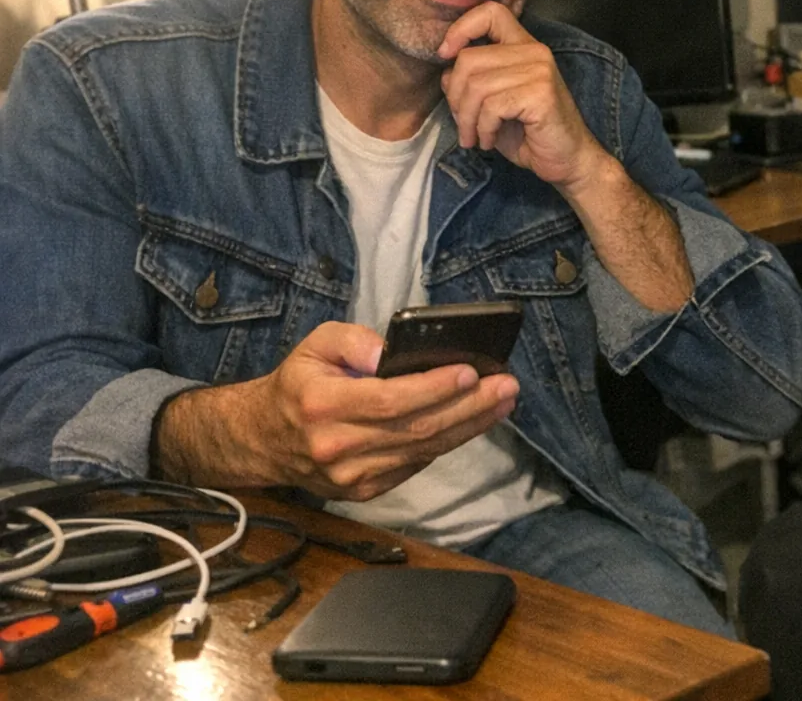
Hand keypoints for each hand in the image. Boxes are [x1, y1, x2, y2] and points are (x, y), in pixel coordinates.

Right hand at [162, 321, 519, 500]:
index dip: (435, 387)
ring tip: (502, 403)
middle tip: (507, 387)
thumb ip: (352, 340)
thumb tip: (389, 353)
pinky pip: (415, 465)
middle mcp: (336, 446)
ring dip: (469, 427)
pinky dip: (446, 443)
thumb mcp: (315, 344)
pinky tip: (472, 422)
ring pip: (423, 451)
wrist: (262, 439)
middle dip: (470, 407)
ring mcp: (350, 476)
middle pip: (416, 429)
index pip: (390, 399)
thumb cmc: (299, 383)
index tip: (472, 371)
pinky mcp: (363, 491)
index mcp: (322, 406)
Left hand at [437, 1, 608, 189]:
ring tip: (474, 138)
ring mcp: (540, 70)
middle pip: (470, 58)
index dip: (461, 28)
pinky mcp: (541, 93)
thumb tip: (447, 74)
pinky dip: (483, 129)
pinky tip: (489, 141)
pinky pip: (492, 106)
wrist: (567, 161)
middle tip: (463, 125)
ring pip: (477, 86)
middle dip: (456, 97)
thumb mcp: (491, 106)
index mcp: (523, 46)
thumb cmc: (529, 134)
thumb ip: (471, 84)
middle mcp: (534, 52)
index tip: (446, 55)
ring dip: (467, 119)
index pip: (491, 12)